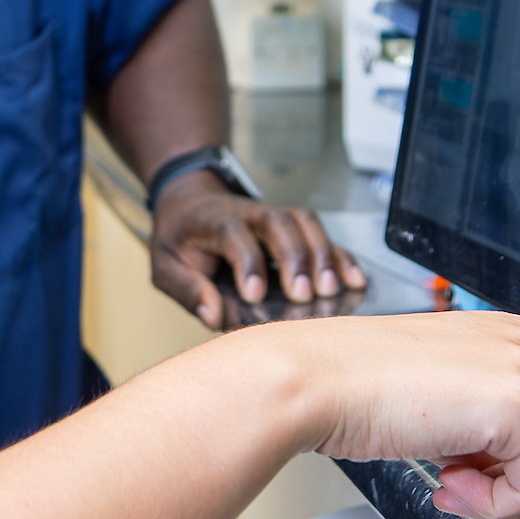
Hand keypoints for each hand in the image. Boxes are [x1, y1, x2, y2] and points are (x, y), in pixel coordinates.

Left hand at [149, 173, 365, 326]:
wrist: (189, 203)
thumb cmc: (179, 238)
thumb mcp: (165, 265)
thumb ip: (186, 289)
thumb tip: (213, 315)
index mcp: (212, 221)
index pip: (234, 235)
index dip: (247, 263)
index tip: (254, 295)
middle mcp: (248, 213)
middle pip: (278, 224)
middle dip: (295, 258)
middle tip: (304, 295)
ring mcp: (273, 217)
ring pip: (305, 224)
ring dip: (323, 255)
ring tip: (333, 289)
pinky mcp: (292, 227)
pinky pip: (321, 234)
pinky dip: (340, 255)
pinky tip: (354, 279)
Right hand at [263, 310, 519, 518]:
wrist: (308, 383)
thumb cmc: (345, 390)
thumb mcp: (427, 398)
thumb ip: (479, 423)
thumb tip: (485, 476)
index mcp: (500, 333)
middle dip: (519, 473)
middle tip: (457, 474)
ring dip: (503, 490)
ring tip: (445, 474)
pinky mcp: (516, 402)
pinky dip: (492, 501)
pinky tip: (446, 479)